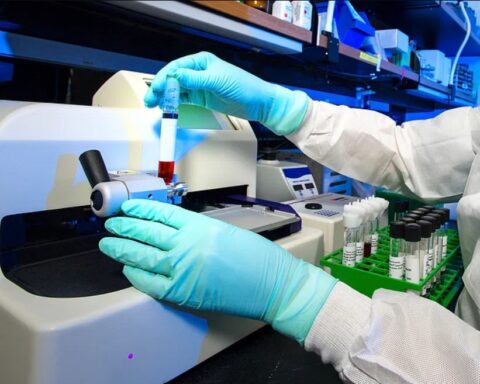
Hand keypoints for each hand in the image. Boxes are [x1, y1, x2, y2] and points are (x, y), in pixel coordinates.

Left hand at [99, 199, 336, 343]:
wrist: (273, 284)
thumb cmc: (257, 258)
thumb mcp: (225, 231)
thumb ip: (197, 230)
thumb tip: (172, 231)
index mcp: (200, 226)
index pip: (161, 213)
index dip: (140, 209)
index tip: (128, 207)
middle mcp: (187, 244)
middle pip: (146, 232)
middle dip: (125, 227)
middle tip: (111, 223)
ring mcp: (183, 269)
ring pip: (142, 256)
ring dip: (122, 249)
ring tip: (109, 243)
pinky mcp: (184, 292)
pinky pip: (151, 283)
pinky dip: (136, 276)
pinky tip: (127, 269)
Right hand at [144, 51, 308, 135]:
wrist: (258, 103)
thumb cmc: (243, 86)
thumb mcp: (218, 81)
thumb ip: (195, 80)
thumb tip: (176, 76)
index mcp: (201, 61)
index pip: (176, 68)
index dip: (164, 78)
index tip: (156, 89)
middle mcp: (198, 71)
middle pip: (173, 79)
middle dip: (160, 88)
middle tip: (150, 100)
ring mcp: (199, 85)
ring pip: (176, 90)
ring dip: (164, 97)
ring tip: (154, 105)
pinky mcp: (201, 98)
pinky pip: (183, 99)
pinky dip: (174, 103)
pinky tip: (166, 108)